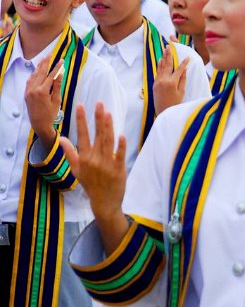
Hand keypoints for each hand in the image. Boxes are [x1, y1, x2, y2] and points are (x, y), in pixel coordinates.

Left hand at [25, 57, 62, 148]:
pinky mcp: (26, 93)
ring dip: (39, 66)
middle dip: (46, 62)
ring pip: (34, 75)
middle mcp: (33, 89)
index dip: (57, 67)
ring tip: (44, 59)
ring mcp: (28, 91)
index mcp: (42, 91)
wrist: (39, 124)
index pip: (51, 75)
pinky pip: (30, 80)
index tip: (61, 61)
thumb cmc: (50, 114)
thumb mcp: (56, 101)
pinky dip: (34, 74)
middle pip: (41, 72)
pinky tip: (37, 70)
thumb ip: (57, 86)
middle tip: (51, 54)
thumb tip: (60, 74)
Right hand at [60, 103, 126, 222]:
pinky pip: (120, 155)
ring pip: (108, 142)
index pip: (82, 135)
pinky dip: (121, 146)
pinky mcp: (119, 169)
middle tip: (99, 104)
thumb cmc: (90, 185)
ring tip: (108, 113)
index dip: (81, 120)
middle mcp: (95, 160)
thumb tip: (61, 138)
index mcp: (84, 159)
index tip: (80, 106)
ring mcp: (107, 164)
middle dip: (98, 118)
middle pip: (97, 135)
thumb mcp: (76, 170)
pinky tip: (121, 135)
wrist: (104, 203)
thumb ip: (69, 153)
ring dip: (108, 127)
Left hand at [153, 45, 188, 114]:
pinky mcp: (155, 84)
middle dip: (169, 55)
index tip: (187, 57)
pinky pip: (158, 72)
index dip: (184, 63)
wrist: (163, 112)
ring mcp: (158, 81)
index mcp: (172, 82)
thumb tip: (185, 70)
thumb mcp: (181, 92)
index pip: (179, 69)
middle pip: (167, 65)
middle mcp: (164, 80)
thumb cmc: (175, 104)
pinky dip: (160, 66)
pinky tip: (161, 60)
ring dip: (164, 58)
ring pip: (161, 67)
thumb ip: (182, 79)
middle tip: (170, 46)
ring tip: (165, 50)